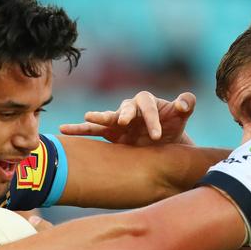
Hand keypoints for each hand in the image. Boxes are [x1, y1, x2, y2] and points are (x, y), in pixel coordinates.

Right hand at [60, 91, 195, 145]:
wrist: (163, 147)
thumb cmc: (173, 129)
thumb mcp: (181, 117)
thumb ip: (186, 105)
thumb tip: (183, 102)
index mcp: (148, 102)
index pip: (148, 105)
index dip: (152, 118)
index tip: (157, 135)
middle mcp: (130, 108)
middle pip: (125, 107)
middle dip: (124, 113)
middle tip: (125, 121)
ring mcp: (117, 120)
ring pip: (107, 117)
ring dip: (99, 117)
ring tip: (89, 117)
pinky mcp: (109, 133)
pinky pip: (92, 130)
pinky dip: (79, 129)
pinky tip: (64, 130)